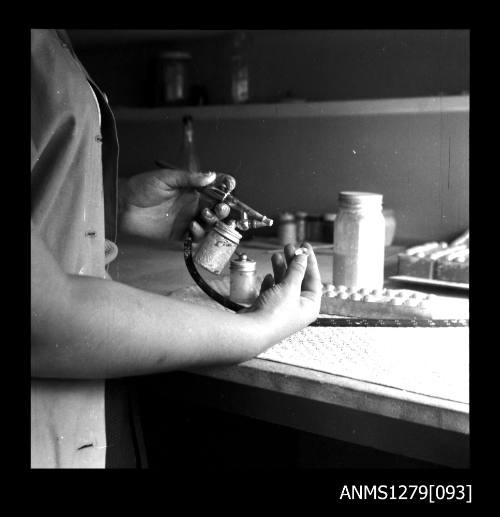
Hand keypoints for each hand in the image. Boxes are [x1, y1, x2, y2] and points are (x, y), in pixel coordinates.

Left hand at [119, 168, 235, 240]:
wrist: (122, 206)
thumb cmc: (141, 187)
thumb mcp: (166, 177)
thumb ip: (189, 178)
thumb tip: (211, 176)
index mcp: (191, 189)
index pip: (214, 188)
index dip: (224, 187)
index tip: (230, 186)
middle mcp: (191, 205)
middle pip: (216, 208)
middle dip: (222, 208)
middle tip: (220, 207)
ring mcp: (186, 220)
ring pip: (209, 224)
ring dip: (212, 222)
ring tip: (205, 216)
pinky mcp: (178, 234)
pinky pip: (195, 237)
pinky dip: (199, 233)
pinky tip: (193, 226)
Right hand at [245, 242, 321, 338]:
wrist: (251, 330)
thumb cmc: (275, 314)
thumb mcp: (290, 287)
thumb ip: (297, 270)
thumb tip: (303, 257)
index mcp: (310, 306)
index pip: (314, 279)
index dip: (309, 261)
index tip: (305, 246)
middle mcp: (298, 308)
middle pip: (299, 280)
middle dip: (293, 263)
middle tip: (289, 247)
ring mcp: (282, 309)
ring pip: (284, 284)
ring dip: (281, 269)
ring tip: (276, 256)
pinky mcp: (268, 310)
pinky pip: (272, 293)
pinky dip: (271, 283)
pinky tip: (268, 277)